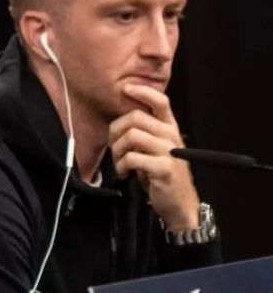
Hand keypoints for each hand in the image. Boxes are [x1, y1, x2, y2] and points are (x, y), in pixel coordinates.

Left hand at [109, 84, 198, 230]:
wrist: (178, 203)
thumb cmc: (161, 173)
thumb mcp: (154, 148)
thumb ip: (144, 132)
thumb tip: (120, 120)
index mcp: (169, 128)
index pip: (160, 101)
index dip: (143, 92)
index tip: (126, 89)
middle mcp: (171, 135)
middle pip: (135, 117)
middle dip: (116, 131)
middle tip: (114, 147)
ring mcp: (169, 151)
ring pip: (131, 136)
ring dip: (117, 150)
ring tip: (119, 163)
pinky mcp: (163, 168)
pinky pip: (132, 157)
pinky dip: (121, 165)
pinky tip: (124, 173)